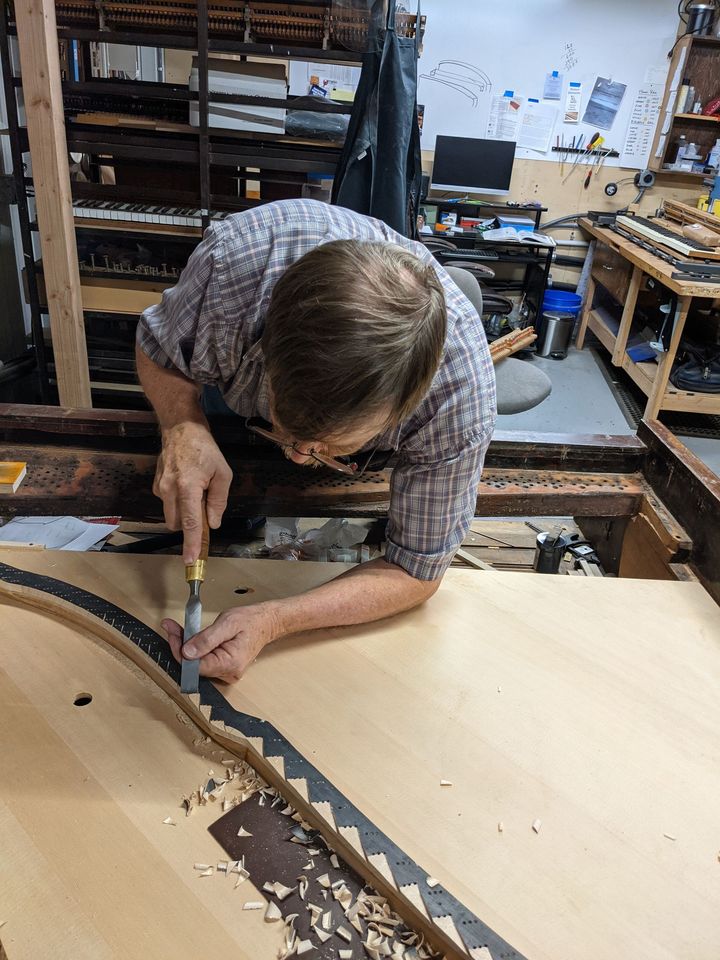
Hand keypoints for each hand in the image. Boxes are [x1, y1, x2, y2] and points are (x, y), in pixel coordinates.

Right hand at [153, 421, 232, 561]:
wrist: (181, 428)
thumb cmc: (205, 449)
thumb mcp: (223, 473)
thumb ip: (218, 501)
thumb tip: (213, 523)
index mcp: (187, 487)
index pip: (189, 523)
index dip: (191, 543)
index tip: (190, 561)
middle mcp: (169, 490)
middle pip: (177, 524)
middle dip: (189, 525)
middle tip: (205, 508)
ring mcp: (159, 488)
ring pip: (171, 515)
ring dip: (184, 512)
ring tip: (197, 490)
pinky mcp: (156, 485)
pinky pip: (168, 504)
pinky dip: (178, 502)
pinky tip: (187, 484)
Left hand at [162, 603, 280, 682]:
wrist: (266, 622)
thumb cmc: (250, 621)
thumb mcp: (227, 623)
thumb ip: (206, 639)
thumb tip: (186, 653)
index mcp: (230, 663)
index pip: (195, 665)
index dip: (179, 650)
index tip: (171, 632)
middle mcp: (228, 673)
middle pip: (194, 665)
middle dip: (180, 646)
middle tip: (171, 627)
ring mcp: (225, 672)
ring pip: (196, 663)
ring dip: (186, 647)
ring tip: (178, 630)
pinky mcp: (223, 668)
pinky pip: (203, 661)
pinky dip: (194, 649)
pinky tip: (189, 638)